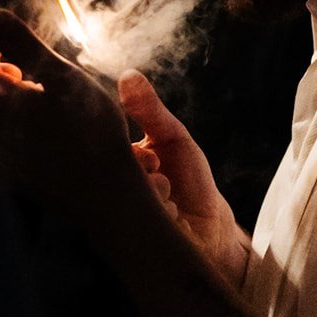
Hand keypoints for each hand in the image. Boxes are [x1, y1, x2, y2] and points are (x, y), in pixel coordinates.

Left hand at [0, 10, 144, 219]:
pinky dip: (10, 121)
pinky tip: (44, 128)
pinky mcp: (8, 171)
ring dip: (0, 96)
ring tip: (38, 98)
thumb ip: (25, 44)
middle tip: (25, 70)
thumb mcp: (63, 77)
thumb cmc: (91, 132)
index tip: (2, 40)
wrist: (104, 195)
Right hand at [119, 70, 250, 285]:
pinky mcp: (130, 242)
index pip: (107, 150)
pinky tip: (174, 218)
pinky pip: (142, 222)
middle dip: (144, 172)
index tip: (154, 158)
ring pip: (129, 197)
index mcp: (116, 165)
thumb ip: (150, 110)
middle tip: (160, 172)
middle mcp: (111, 192)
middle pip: (114, 174)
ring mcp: (119, 218)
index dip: (135, 154)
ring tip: (170, 198)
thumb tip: (128, 74)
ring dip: (157, 194)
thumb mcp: (172, 138)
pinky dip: (165, 215)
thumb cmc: (189, 181)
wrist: (210, 229)